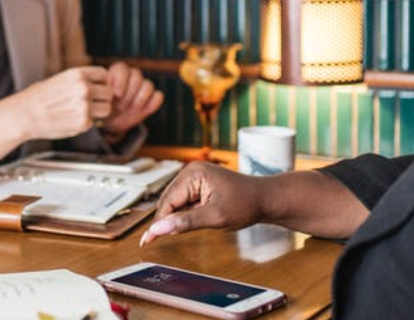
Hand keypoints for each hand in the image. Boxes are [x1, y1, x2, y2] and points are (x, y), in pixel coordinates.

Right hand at [15, 66, 111, 139]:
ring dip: (99, 112)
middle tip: (90, 104)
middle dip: (101, 99)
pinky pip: (96, 123)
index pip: (104, 74)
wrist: (24, 115)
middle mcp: (84, 88)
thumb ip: (79, 82)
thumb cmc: (37, 98)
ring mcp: (85, 106)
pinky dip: (88, 123)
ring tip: (84, 113)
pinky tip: (74, 120)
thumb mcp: (59, 79)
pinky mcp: (83, 123)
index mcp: (77, 74)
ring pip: (107, 109)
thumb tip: (96, 86)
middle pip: (108, 93)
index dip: (101, 82)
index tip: (96, 88)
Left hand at [101, 61, 162, 138]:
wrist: (111, 121)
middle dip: (129, 94)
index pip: (122, 68)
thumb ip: (103, 92)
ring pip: (148, 85)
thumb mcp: (99, 99)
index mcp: (117, 71)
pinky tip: (141, 111)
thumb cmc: (103, 107)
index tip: (116, 94)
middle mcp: (131, 75)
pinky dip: (151, 104)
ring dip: (139, 100)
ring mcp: (143, 86)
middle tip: (120, 106)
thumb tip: (109, 91)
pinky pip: (158, 96)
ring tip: (129, 110)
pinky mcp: (152, 98)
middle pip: (137, 77)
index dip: (120, 81)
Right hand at [140, 161, 262, 245]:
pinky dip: (183, 214)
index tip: (147, 239)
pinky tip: (186, 223)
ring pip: (175, 202)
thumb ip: (186, 222)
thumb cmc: (246, 204)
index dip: (158, 222)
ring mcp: (195, 177)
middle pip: (168, 200)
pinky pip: (184, 201)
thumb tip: (160, 228)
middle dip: (163, 220)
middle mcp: (191, 171)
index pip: (168, 201)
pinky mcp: (200, 184)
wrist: (266, 199)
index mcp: (193, 174)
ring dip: (174, 217)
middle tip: (151, 241)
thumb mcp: (215, 217)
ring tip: (173, 232)